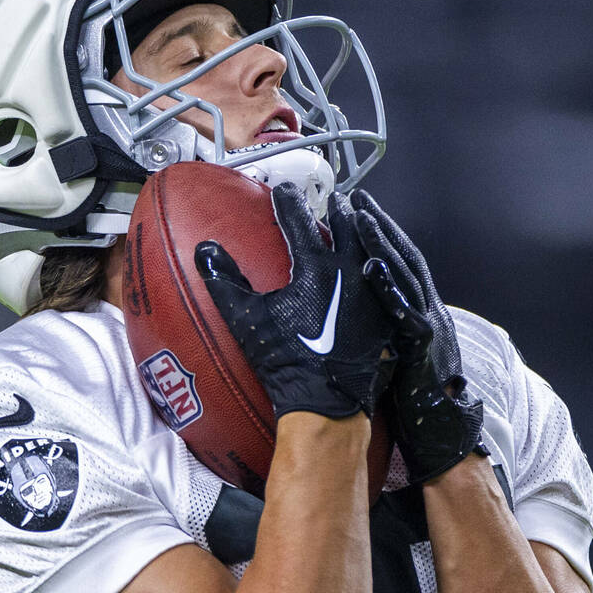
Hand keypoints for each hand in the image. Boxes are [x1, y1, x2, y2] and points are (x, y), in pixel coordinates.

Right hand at [195, 185, 396, 418]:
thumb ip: (224, 282)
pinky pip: (388, 277)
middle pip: (345, 227)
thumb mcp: (247, 320)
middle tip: (332, 200)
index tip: (282, 191)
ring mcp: (373, 292)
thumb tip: (204, 249)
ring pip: (373, 247)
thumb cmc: (286, 361)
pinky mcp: (387, 314)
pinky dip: (381, 263)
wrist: (328, 401)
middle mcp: (350, 271)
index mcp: (315, 266)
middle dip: (336, 211)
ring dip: (364, 231)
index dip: (288, 203)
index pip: (298, 221)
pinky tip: (377, 266)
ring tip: (361, 220)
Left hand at [352, 189, 484, 480]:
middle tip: (357, 197)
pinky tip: (369, 266)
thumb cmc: (418, 406)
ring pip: (406, 276)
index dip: (385, 236)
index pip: (403, 266)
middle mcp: (431, 314)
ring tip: (359, 216)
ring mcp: (431, 329)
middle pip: (405, 259)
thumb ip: (389, 337)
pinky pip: (404, 311)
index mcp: (424, 316)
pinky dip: (387, 287)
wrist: (448, 441)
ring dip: (382, 244)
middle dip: (382, 226)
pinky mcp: (424, 349)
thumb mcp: (403, 361)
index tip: (362, 209)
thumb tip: (363, 324)